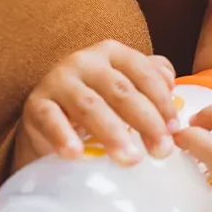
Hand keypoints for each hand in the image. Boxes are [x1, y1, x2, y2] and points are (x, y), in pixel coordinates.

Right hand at [20, 40, 178, 166]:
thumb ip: (150, 79)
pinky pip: (50, 119)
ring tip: (129, 159)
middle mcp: (84, 61)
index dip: (162, 101)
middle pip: (120, 90)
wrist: (49, 116)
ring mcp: (58, 81)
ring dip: (112, 133)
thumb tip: (171, 83)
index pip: (142, 72)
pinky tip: (76, 154)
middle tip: (161, 151)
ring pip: (89, 106)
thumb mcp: (124, 86)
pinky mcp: (36, 104)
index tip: (175, 131)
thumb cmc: (97, 102)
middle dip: (145, 121)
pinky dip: (63, 136)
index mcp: (111, 53)